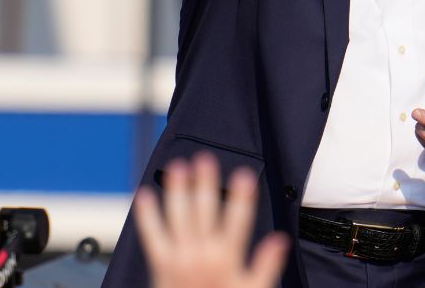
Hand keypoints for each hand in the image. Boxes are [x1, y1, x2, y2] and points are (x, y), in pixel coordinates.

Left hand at [133, 152, 288, 287]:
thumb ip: (266, 266)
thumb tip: (280, 241)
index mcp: (226, 260)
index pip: (237, 222)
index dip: (241, 197)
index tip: (244, 175)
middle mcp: (201, 255)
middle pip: (204, 212)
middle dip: (205, 184)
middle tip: (204, 159)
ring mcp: (179, 258)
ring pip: (177, 218)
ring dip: (177, 191)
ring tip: (177, 167)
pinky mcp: (160, 264)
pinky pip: (151, 235)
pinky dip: (147, 215)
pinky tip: (144, 195)